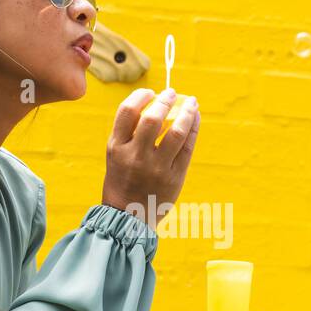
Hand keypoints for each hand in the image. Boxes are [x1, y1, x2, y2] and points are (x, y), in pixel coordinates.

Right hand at [102, 88, 199, 224]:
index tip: (150, 92)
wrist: (127, 218)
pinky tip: (195, 119)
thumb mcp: (116, 156)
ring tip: (191, 103)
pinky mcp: (173, 177)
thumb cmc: (122, 181)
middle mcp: (135, 156)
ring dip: (186, 113)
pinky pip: (187, 147)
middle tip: (172, 93)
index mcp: (116, 147)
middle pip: (152, 118)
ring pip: (175, 132)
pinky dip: (193, 129)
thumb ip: (129, 133)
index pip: (127, 112)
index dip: (140, 96)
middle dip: (166, 100)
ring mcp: (156, 168)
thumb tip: (154, 104)